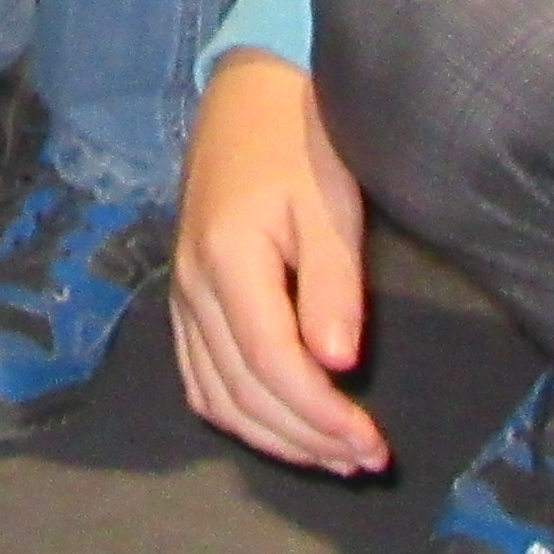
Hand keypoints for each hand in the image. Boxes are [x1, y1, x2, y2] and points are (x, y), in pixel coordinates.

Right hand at [171, 49, 390, 474]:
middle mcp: (192, 288)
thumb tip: (335, 365)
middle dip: (306, 439)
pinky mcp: (184, 295)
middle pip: (243, 393)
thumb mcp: (329, 204)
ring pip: (216, 396)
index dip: (321, 417)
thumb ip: (331, 286)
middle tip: (366, 461)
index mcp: (227, 262)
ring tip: (333, 455)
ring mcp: (181, 294)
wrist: (248, 92)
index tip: (372, 444)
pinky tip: (280, 426)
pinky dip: (238, 414)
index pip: (272, 367)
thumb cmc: (299, 140)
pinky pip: (198, 376)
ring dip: (274, 437)